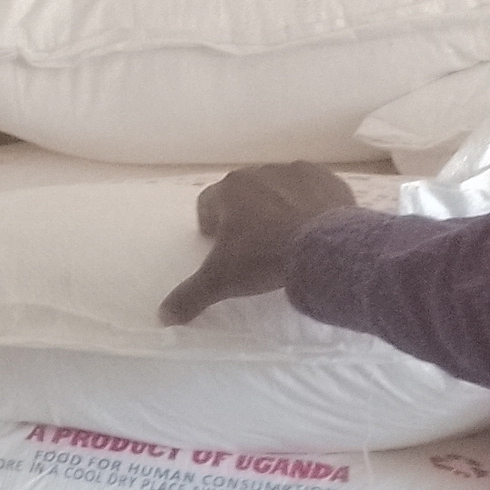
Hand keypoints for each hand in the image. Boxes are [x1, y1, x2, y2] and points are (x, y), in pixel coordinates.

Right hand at [160, 161, 356, 325]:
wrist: (324, 248)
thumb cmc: (265, 257)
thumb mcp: (221, 281)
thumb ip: (190, 296)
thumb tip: (163, 317)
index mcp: (230, 189)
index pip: (207, 203)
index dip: (210, 224)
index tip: (219, 244)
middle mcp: (260, 172)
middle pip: (243, 193)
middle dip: (244, 215)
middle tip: (253, 245)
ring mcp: (296, 172)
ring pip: (277, 189)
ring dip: (277, 207)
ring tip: (285, 236)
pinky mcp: (327, 179)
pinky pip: (311, 190)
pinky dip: (309, 204)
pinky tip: (312, 227)